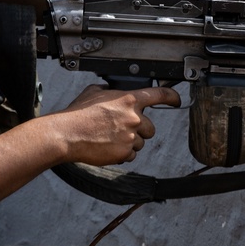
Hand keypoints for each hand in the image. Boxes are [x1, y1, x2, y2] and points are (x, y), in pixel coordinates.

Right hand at [56, 84, 181, 165]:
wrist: (67, 134)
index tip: (176, 101)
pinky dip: (122, 154)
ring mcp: (131, 136)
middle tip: (121, 130)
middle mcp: (134, 117)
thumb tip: (111, 90)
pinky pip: (130, 155)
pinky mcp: (125, 152)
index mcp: (129, 99)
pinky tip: (107, 147)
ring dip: (129, 143)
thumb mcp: (93, 92)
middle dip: (139, 130)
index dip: (171, 98)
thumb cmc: (77, 114)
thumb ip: (108, 90)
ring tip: (109, 139)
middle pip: (150, 127)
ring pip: (140, 143)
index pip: (159, 95)